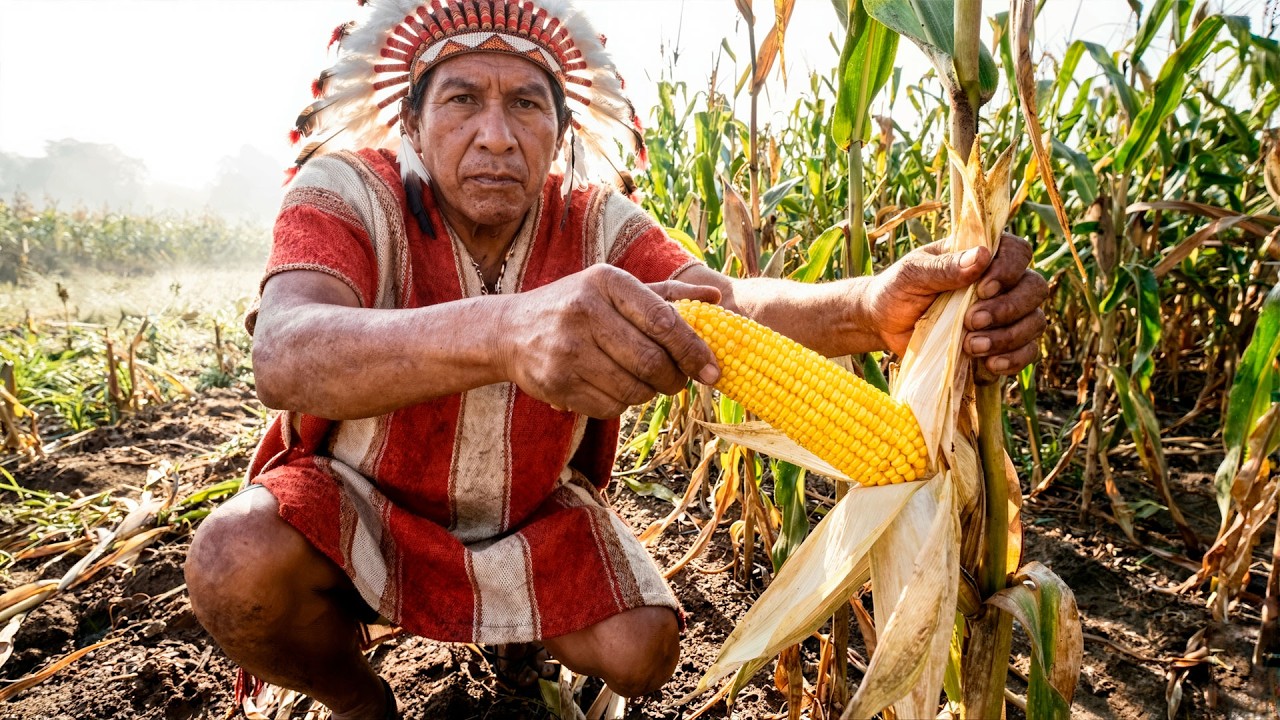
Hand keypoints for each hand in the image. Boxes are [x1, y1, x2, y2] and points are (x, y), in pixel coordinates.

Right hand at [500, 264, 721, 417]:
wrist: (512, 331)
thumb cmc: (577, 306)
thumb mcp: (615, 289)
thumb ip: (667, 295)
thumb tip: (717, 300)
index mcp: (606, 281)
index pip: (664, 321)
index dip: (693, 350)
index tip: (712, 369)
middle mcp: (584, 312)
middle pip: (651, 362)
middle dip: (674, 379)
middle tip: (679, 381)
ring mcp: (567, 350)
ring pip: (633, 390)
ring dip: (649, 393)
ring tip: (645, 382)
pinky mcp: (556, 383)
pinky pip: (610, 408)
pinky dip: (622, 404)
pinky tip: (614, 387)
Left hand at [862, 233, 1047, 374]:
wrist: (883, 326)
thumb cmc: (897, 290)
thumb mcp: (912, 274)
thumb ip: (944, 266)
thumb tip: (982, 256)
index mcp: (981, 255)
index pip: (1018, 252)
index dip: (1009, 270)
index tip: (982, 288)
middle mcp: (1002, 283)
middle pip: (1035, 289)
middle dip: (1009, 308)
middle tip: (971, 321)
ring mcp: (1005, 315)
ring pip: (1035, 322)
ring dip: (1009, 337)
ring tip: (972, 346)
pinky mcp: (1000, 345)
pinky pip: (1027, 352)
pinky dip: (1014, 360)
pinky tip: (990, 364)